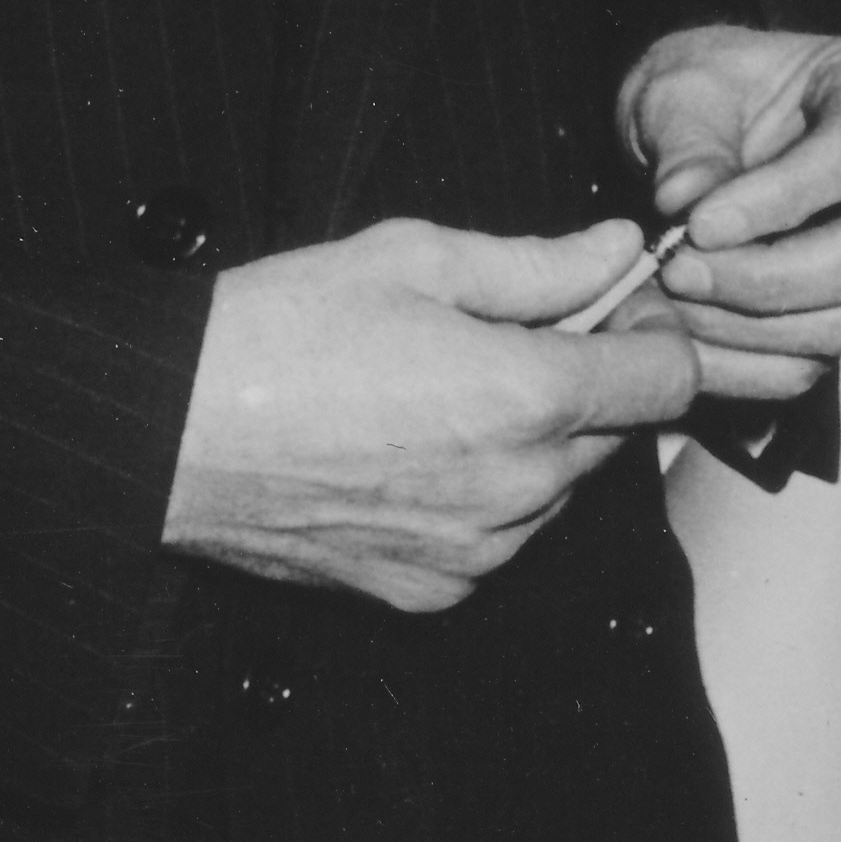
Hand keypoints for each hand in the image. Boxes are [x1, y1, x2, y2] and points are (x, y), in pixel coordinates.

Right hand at [161, 216, 699, 615]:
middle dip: (586, 382)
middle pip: (616, 435)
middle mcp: (517, 490)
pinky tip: (410, 451)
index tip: (613, 304)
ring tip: (441, 394)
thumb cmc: (279, 332)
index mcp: (526, 398)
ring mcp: (476, 551)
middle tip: (509, 336)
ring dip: (532, 445)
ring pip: (556, 491)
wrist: (171, 435)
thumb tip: (620, 250)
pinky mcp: (430, 591)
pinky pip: (497, 540)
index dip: (651, 329)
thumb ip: (538, 262)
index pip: (669, 378)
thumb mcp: (413, 258)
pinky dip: (480, 498)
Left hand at [615, 26, 840, 402]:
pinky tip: (681, 330)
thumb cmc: (708, 88)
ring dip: (748, 325)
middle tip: (681, 270)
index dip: (783, 197)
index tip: (699, 222)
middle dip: (774, 276)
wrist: (702, 127)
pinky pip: (813, 360)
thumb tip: (685, 202)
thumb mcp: (682, 84)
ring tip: (669, 296)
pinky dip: (740, 360)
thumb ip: (688, 137)